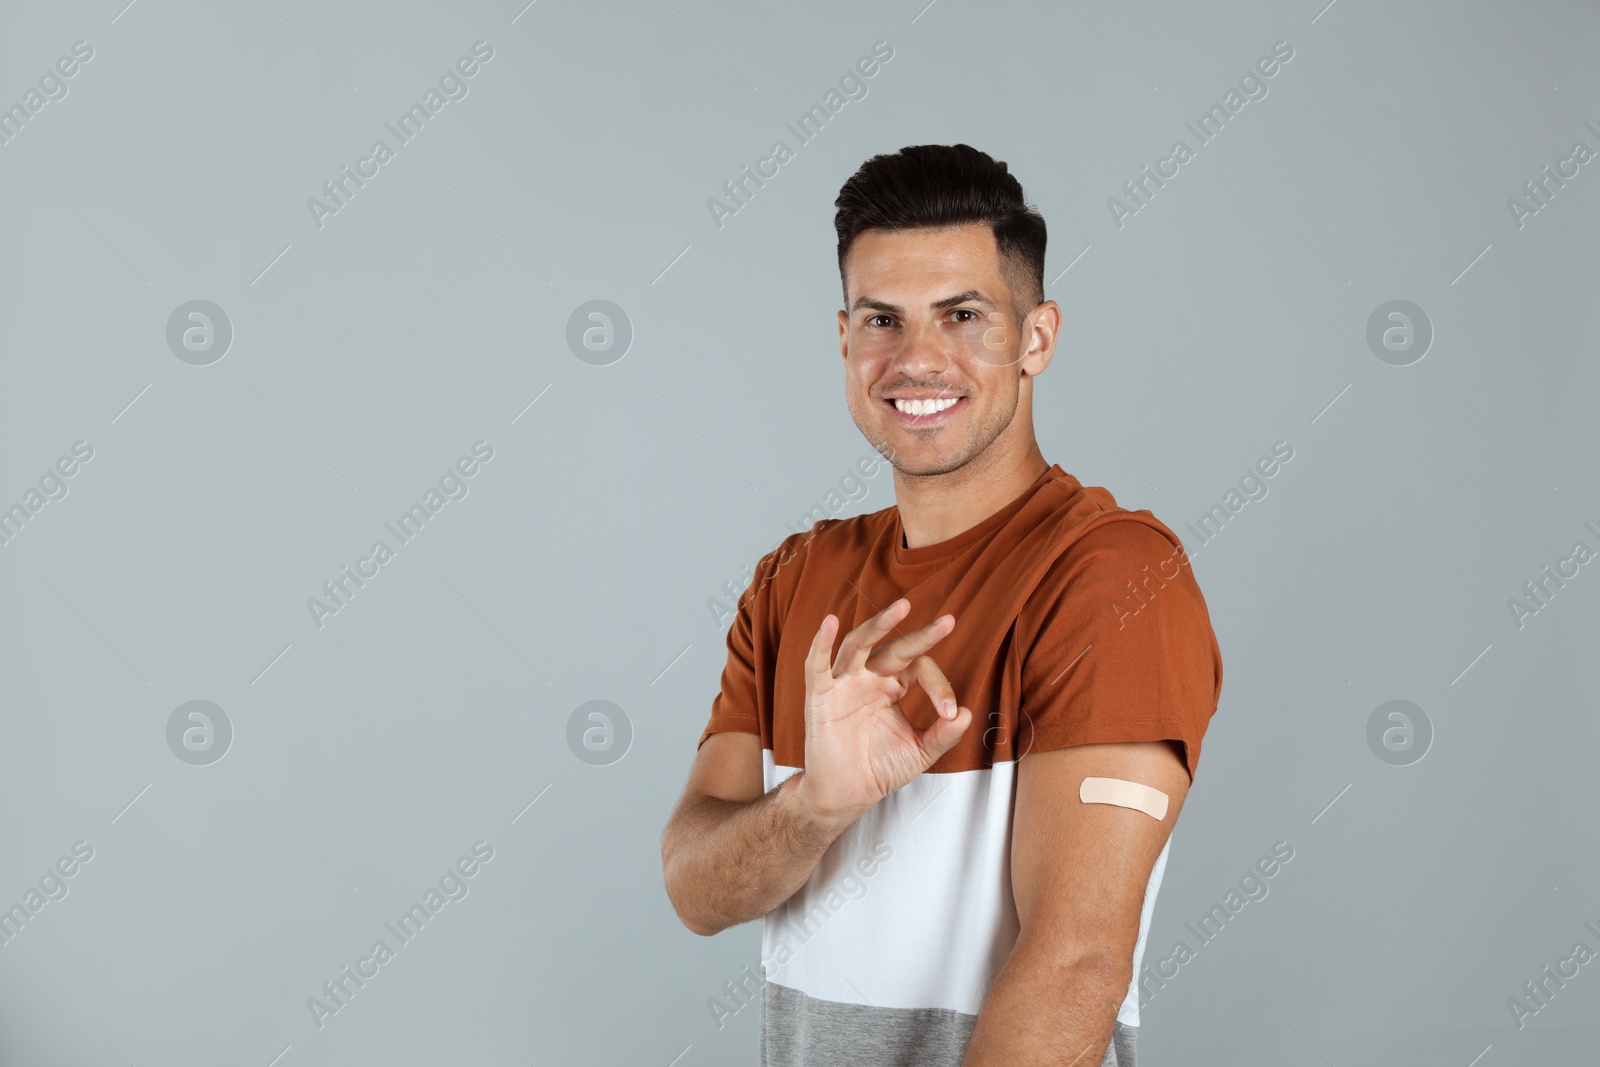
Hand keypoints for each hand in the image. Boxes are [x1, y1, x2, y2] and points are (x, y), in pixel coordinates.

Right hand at [797, 598, 971, 825]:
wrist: (847, 795)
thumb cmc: (879, 769)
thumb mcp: (919, 752)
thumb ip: (943, 735)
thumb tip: (967, 713)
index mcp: (892, 686)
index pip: (919, 669)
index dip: (939, 686)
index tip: (949, 712)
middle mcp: (869, 678)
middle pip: (894, 648)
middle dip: (920, 636)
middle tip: (947, 622)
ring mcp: (843, 684)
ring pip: (859, 644)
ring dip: (878, 625)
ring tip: (901, 608)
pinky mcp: (820, 697)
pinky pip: (817, 666)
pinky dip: (820, 643)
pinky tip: (829, 623)